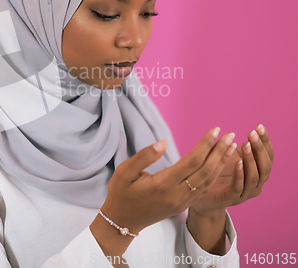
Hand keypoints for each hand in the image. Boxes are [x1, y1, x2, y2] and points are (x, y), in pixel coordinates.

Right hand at [99, 127, 236, 233]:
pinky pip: (204, 189)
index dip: (205, 145)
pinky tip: (220, 164)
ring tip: (231, 147)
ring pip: (208, 181)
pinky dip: (215, 175)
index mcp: (163, 184)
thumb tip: (163, 142)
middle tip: (230, 135)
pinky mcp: (183, 205)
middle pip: (205, 171)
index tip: (215, 130)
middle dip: (219, 152)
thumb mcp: (123, 171)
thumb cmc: (120, 193)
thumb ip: (143, 156)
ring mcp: (182, 202)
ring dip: (221, 163)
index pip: (191, 161)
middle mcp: (177, 195)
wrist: (122, 222)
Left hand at [190, 124, 273, 216]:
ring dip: (251, 159)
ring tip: (245, 145)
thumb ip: (232, 148)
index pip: (268, 156)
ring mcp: (245, 193)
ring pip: (254, 177)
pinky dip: (239, 174)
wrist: (202, 195)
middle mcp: (256, 184)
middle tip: (251, 133)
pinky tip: (237, 162)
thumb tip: (230, 133)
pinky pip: (239, 187)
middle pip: (265, 166)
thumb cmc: (218, 174)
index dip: (265, 142)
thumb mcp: (227, 158)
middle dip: (259, 148)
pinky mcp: (232, 198)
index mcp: (258, 172)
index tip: (259, 127)